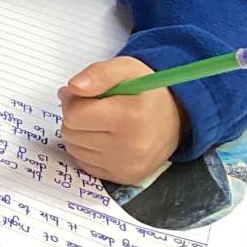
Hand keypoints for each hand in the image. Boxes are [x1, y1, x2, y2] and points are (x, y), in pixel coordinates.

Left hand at [58, 57, 183, 184]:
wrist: (176, 118)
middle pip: (70, 133)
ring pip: (74, 149)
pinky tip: (105, 139)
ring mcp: (128, 165)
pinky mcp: (125, 177)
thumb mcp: (126, 69)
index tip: (88, 96)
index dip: (74, 101)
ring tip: (102, 123)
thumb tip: (73, 87)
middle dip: (76, 118)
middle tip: (95, 109)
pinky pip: (84, 163)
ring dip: (80, 134)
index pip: (73, 114)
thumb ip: (98, 73)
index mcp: (129, 116)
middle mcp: (131, 146)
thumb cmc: (146, 92)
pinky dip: (87, 150)